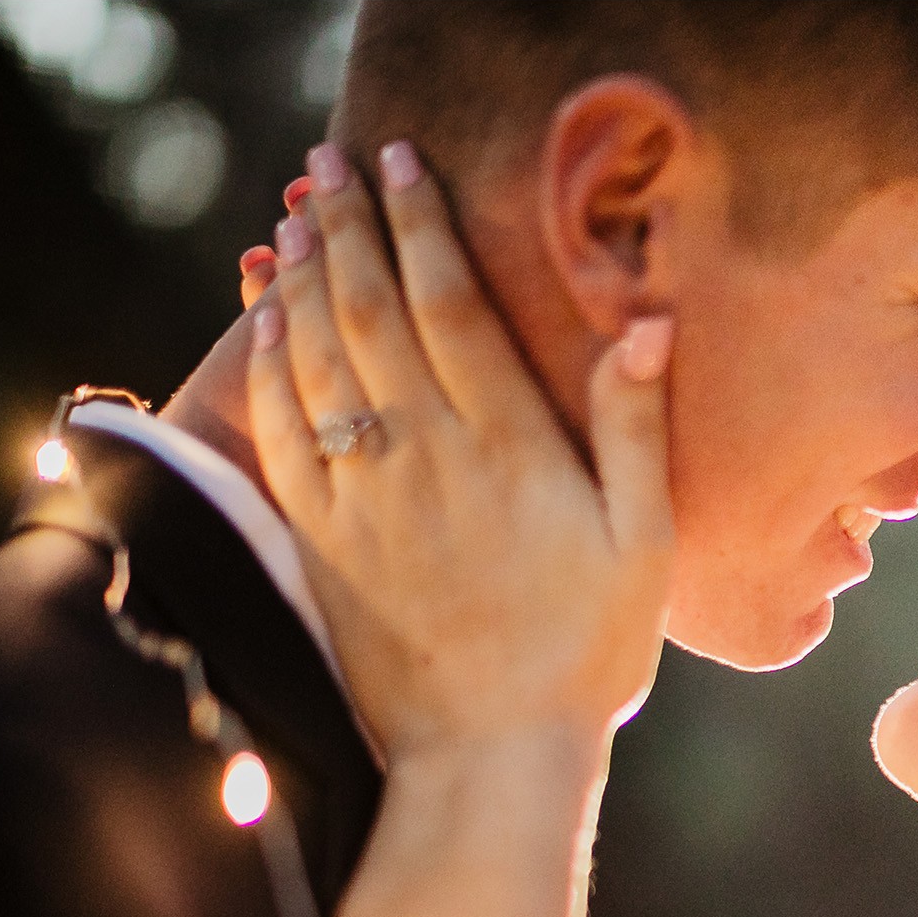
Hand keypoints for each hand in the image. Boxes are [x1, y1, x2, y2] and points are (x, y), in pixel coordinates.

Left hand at [245, 141, 674, 768]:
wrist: (491, 753)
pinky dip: (271, 361)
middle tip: (333, 164)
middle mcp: (424, 457)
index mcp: (506, 447)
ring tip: (301, 216)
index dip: (422, 225)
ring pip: (318, 357)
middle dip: (352, 228)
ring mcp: (363, 496)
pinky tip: (270, 320)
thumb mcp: (642, 543)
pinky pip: (282, 428)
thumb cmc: (587, 652)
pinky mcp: (322, 538)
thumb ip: (635, 429)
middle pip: (372, 311)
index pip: (451, 304)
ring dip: (305, 277)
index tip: (402, 163)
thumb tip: (648, 324)